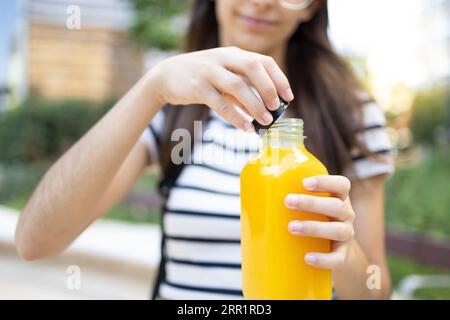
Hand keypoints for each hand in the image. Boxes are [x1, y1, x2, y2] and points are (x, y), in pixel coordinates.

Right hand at [148, 46, 293, 130]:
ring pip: (237, 86)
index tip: (288, 97)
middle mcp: (223, 58)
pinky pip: (220, 103)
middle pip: (253, 67)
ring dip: (254, 105)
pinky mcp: (197, 87)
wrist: (166, 76)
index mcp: (233, 54)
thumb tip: (263, 110)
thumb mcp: (223, 78)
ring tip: (265, 121)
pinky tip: (246, 128)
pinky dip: (235, 117)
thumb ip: (242, 91)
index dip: (279, 78)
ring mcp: (209, 71)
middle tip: (277, 107)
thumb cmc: (201, 78)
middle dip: (269, 88)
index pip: (263, 61)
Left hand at [284, 175, 354, 269]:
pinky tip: (307, 257)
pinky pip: (337, 258)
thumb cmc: (314, 219)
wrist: (335, 250)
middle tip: (288, 202)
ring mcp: (346, 235)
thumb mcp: (308, 206)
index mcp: (338, 197)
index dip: (325, 182)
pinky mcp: (343, 256)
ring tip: (291, 227)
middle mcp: (346, 214)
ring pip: (338, 230)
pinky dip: (323, 259)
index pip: (341, 185)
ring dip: (314, 227)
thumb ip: (291, 196)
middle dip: (311, 203)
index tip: (304, 182)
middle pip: (336, 206)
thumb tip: (252, 192)